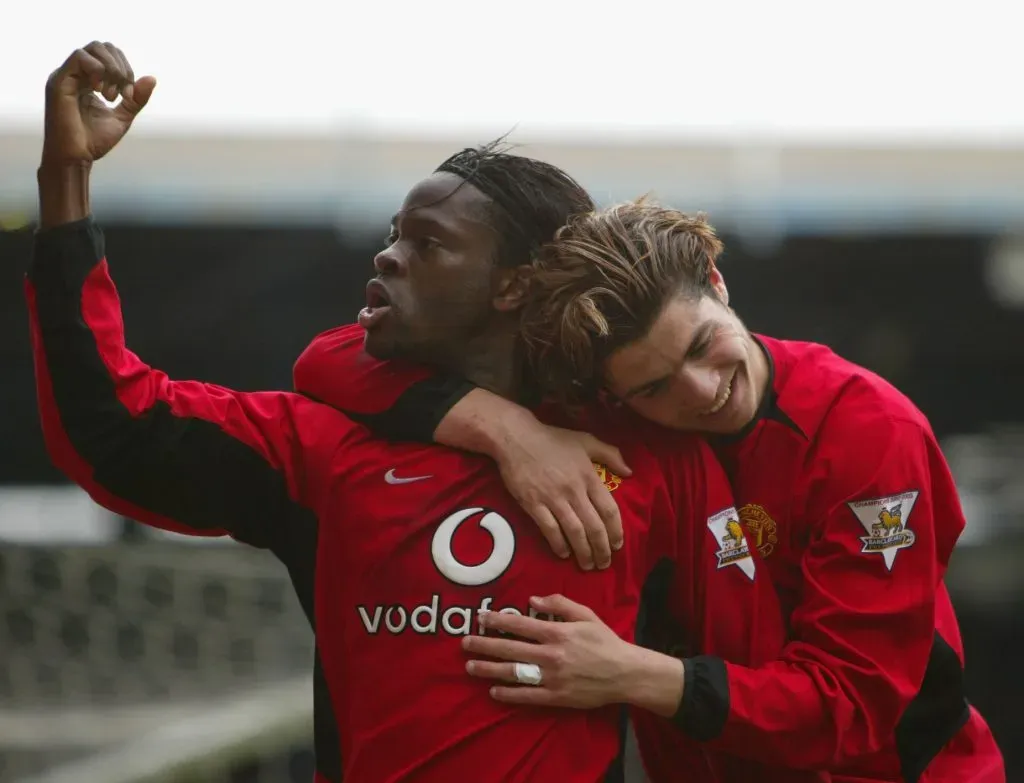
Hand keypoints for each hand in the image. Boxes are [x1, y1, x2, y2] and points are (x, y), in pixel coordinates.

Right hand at [43, 42, 155, 167]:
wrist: (76, 158)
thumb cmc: (94, 141)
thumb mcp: (123, 117)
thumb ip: (136, 99)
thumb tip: (152, 78)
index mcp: (88, 80)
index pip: (110, 56)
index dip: (126, 69)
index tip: (129, 95)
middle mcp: (75, 74)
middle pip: (102, 47)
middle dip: (121, 67)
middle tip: (122, 93)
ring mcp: (66, 76)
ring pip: (93, 49)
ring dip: (111, 69)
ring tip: (111, 95)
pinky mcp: (59, 81)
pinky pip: (79, 57)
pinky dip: (98, 70)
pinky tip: (101, 92)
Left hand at [462, 594, 639, 708]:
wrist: (625, 673)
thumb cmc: (605, 641)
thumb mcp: (586, 615)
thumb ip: (559, 604)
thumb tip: (532, 599)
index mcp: (557, 632)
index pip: (519, 625)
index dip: (497, 621)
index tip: (480, 618)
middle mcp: (551, 655)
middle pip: (510, 649)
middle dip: (484, 645)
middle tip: (464, 643)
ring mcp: (552, 678)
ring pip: (514, 673)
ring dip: (489, 669)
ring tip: (470, 667)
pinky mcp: (556, 697)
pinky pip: (527, 696)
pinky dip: (509, 694)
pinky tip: (493, 690)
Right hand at [493, 418, 630, 570]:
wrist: (516, 437)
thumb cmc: (552, 439)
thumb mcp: (585, 440)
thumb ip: (610, 454)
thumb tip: (629, 472)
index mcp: (589, 476)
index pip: (609, 510)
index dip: (616, 531)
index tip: (617, 545)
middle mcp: (575, 491)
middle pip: (594, 527)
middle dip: (602, 550)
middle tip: (603, 563)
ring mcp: (553, 499)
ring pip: (575, 532)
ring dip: (583, 553)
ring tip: (587, 565)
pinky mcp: (533, 504)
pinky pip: (550, 530)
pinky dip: (559, 545)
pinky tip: (563, 553)